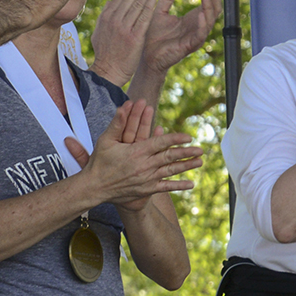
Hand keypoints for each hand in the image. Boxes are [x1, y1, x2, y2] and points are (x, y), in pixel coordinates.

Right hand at [65, 99, 202, 209]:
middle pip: (170, 157)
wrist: (95, 187)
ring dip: (187, 166)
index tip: (188, 137)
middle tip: (201, 149)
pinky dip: (179, 186)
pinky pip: (166, 187)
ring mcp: (147, 179)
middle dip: (187, 153)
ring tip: (200, 161)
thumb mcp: (106, 140)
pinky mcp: (147, 189)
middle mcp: (144, 165)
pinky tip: (191, 184)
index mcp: (137, 152)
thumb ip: (117, 123)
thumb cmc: (100, 162)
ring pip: (171, 171)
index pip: (161, 143)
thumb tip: (123, 106)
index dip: (176, 139)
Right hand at [90, 0, 159, 86]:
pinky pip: (142, 18)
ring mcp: (123, 27)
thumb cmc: (106, 54)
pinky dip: (148, 6)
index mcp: (107, 16)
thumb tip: (110, 2)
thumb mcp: (100, 32)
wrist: (108, 72)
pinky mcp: (133, 37)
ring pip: (136, 3)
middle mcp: (114, 19)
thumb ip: (106, 16)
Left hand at [140, 0, 222, 75]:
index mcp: (192, 19)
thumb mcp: (160, 12)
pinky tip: (202, 15)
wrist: (146, 54)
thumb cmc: (153, 35)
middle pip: (214, 11)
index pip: (208, 4)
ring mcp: (195, 36)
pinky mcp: (190, 46)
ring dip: (209, 8)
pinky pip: (201, 35)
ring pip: (210, 21)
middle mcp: (197, 27)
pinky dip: (203, 25)